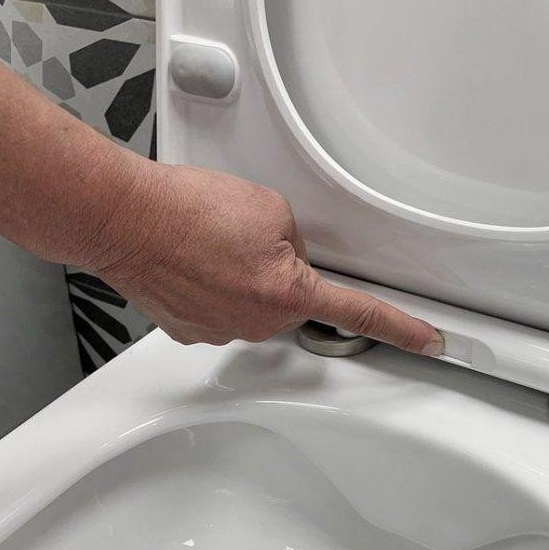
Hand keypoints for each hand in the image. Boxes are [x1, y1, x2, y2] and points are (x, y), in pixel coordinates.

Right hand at [88, 160, 443, 354]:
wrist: (121, 217)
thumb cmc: (186, 208)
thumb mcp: (271, 208)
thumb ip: (296, 240)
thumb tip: (285, 258)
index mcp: (288, 293)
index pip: (360, 312)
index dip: (400, 328)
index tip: (427, 341)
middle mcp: (257, 323)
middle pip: (293, 297)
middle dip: (281, 268)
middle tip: (245, 237)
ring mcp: (221, 330)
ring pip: (254, 301)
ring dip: (241, 274)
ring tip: (209, 244)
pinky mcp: (190, 329)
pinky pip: (219, 305)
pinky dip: (211, 284)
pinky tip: (191, 261)